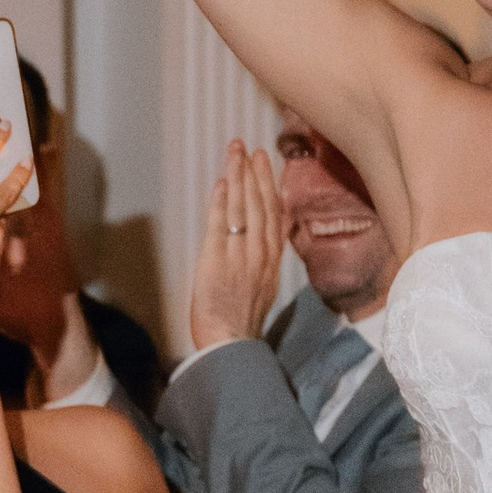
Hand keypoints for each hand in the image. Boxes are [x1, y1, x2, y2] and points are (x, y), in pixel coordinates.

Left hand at [186, 138, 285, 348]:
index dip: (269, 185)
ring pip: (243, 209)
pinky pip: (221, 225)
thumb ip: (264, 259)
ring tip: (234, 153)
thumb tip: (268, 236)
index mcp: (271, 260)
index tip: (264, 163)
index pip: (274, 214)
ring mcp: (240, 257)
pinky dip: (221, 202)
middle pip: (260, 205)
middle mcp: (260, 254)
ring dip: (238, 178)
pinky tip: (220, 183)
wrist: (231, 345)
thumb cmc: (240, 322)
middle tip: (249, 147)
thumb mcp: (262, 287)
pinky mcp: (218, 262)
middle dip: (254, 173)